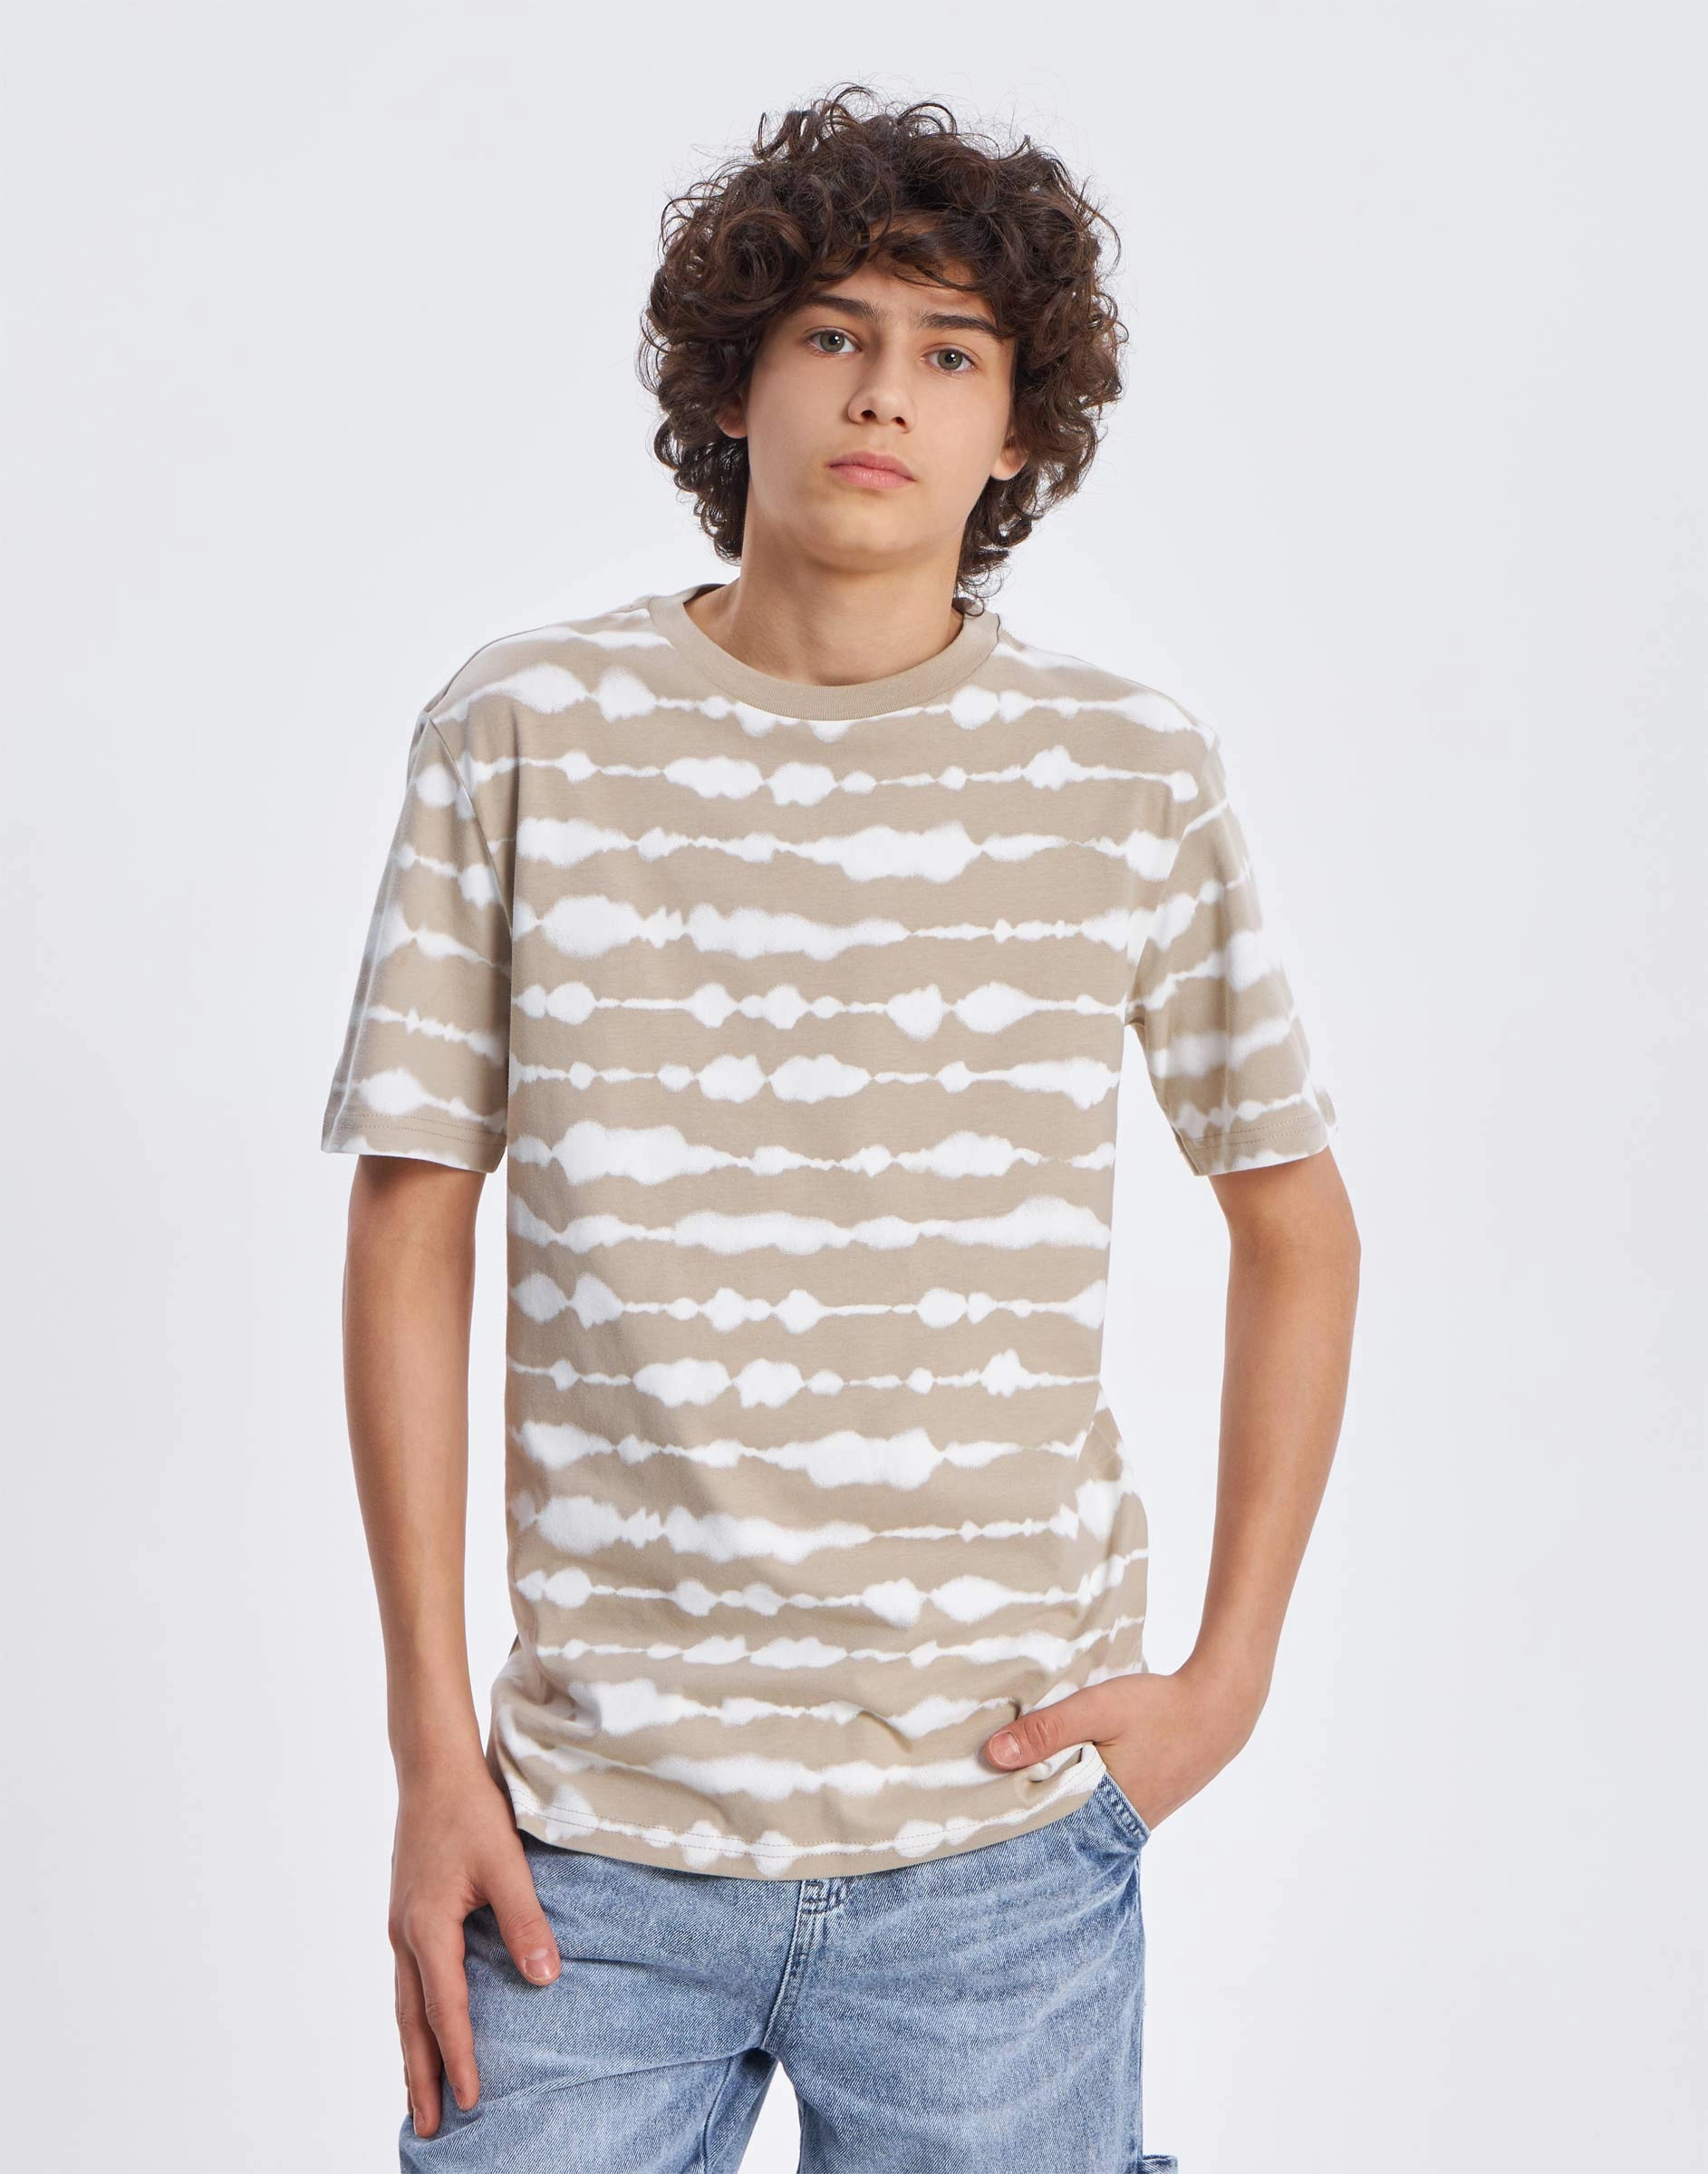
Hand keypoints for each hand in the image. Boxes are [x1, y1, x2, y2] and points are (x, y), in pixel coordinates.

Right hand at [389, 1759, 561, 2137]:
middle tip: (429, 2128)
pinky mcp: (408, 1914)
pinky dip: (415, 2016)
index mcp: (428, 1928)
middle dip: (421, 2076)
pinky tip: (426, 2026)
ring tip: (421, 2095)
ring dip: (414, 2052)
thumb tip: (545, 1978)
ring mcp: (402, 1926)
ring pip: (405, 2004)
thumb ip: (525, 1920)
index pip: (447, 2009)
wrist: (433, 1767)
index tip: (472, 2100)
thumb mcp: (505, 1863)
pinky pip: (409, 1980)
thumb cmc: (470, 1810)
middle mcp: (407, 1935)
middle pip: (412, 2022)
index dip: (461, 2056)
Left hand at [980, 1663, 1264, 1833]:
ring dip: (1045, 1798)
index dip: (1006, 1818)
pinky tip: (1051, 1772)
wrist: (1218, 1711)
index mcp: (1102, 1809)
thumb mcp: (1097, 1709)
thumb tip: (992, 1755)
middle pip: (1053, 1825)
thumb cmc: (1158, 1709)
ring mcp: (1128, 1818)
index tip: (969, 1811)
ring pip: (1072, 1814)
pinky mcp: (1135, 1803)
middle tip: (977, 1799)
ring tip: (1005, 1784)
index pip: (1040, 1827)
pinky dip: (1070, 1790)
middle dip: (1021, 1812)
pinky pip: (1091, 1805)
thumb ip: (1047, 1730)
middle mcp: (1114, 1826)